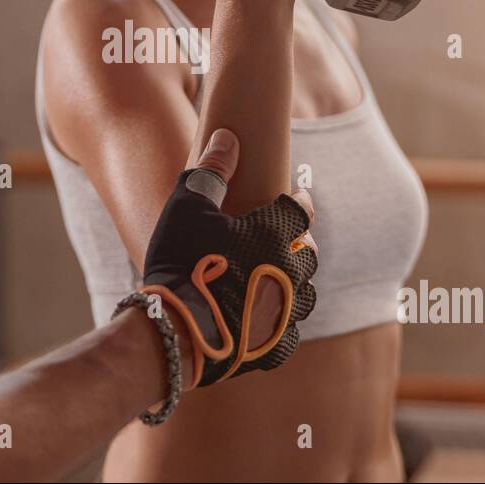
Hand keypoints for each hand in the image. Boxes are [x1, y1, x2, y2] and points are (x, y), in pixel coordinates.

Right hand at [140, 129, 318, 388]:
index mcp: (274, 235)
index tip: (297, 196)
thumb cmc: (181, 263)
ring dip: (296, 282)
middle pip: (308, 252)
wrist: (175, 331)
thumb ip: (211, 171)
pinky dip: (283, 322)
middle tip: (288, 238)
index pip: (300, 209)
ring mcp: (285, 311)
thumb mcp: (188, 207)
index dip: (299, 199)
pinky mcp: (274, 345)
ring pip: (306, 293)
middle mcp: (289, 272)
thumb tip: (227, 138)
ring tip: (281, 278)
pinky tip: (270, 318)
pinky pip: (289, 332)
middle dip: (300, 242)